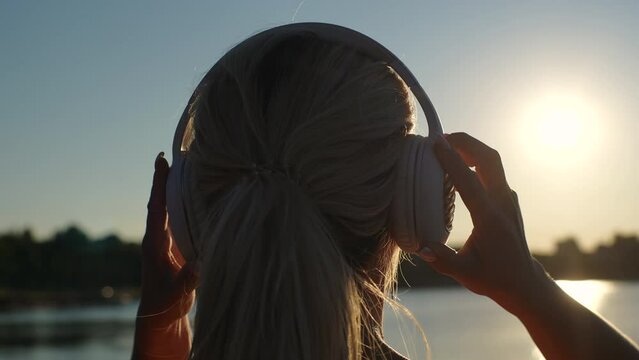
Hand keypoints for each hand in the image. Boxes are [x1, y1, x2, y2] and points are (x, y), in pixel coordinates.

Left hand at [133, 152, 197, 358]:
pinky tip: (192, 196)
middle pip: (160, 202)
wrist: (160, 316)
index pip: (156, 208)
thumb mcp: (177, 292)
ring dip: (173, 190)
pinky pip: (178, 220)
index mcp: (154, 244)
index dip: (159, 185)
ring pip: (169, 210)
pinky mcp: (174, 248)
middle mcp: (157, 238)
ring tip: (182, 169)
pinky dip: (183, 205)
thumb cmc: (165, 304)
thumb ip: (188, 278)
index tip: (161, 162)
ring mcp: (165, 242)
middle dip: (164, 180)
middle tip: (170, 156)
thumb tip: (201, 263)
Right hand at [417, 133, 550, 312]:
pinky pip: (492, 170)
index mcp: (491, 218)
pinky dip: (474, 160)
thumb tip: (420, 246)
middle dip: (466, 142)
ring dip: (471, 148)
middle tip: (441, 137)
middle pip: (489, 158)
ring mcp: (508, 198)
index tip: (435, 143)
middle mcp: (503, 202)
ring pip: (492, 161)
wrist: (524, 282)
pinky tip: (458, 166)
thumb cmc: (493, 278)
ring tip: (447, 146)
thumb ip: (441, 260)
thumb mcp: (465, 274)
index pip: (469, 180)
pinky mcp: (508, 199)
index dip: (451, 159)